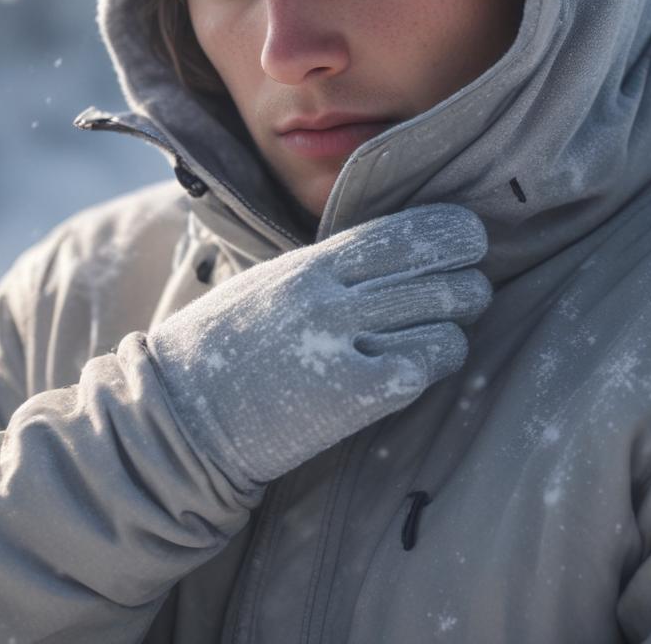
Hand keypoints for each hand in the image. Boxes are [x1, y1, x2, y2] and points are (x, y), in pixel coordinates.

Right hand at [145, 203, 491, 485]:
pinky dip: (434, 364)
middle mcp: (329, 296)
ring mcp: (339, 343)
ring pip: (443, 319)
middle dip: (468, 279)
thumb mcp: (272, 285)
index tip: (470, 238)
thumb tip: (395, 254)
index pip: (402, 231)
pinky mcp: (350, 394)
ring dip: (456, 326)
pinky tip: (417, 369)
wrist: (179, 418)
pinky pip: (425, 366)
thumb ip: (329, 267)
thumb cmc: (224, 350)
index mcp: (310, 264)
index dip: (450, 231)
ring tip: (442, 336)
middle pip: (435, 272)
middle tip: (470, 291)